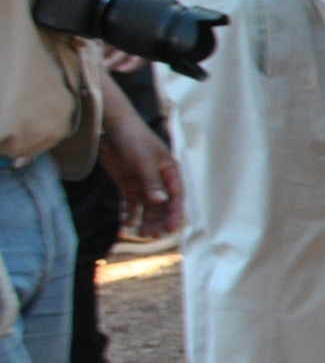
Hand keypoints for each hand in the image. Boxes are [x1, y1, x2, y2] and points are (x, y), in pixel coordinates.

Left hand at [96, 73, 181, 237]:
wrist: (111, 126)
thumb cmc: (133, 139)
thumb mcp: (143, 161)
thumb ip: (151, 182)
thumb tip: (160, 202)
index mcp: (169, 171)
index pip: (176, 196)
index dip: (173, 214)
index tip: (169, 229)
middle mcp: (158, 178)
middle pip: (162, 204)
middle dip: (158, 221)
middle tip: (151, 236)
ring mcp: (142, 180)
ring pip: (146, 206)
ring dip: (144, 220)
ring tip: (139, 234)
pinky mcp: (127, 182)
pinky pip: (130, 202)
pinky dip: (129, 213)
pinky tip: (125, 224)